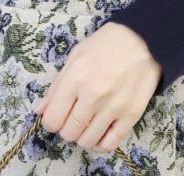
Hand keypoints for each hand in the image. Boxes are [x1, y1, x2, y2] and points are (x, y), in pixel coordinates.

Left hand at [31, 22, 161, 154]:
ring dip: (83, 136)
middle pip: (69, 133)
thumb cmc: (106, 43)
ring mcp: (113, 107)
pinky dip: (102, 144)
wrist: (144, 39)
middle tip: (72, 118)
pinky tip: (100, 134)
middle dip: (66, 129)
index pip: (53, 119)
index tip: (56, 116)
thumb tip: (40, 111)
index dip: (51, 122)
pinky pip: (111, 143)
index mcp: (75, 78)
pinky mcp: (131, 115)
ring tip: (87, 124)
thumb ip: (56, 85)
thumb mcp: (76, 56)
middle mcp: (93, 96)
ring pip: (88, 141)